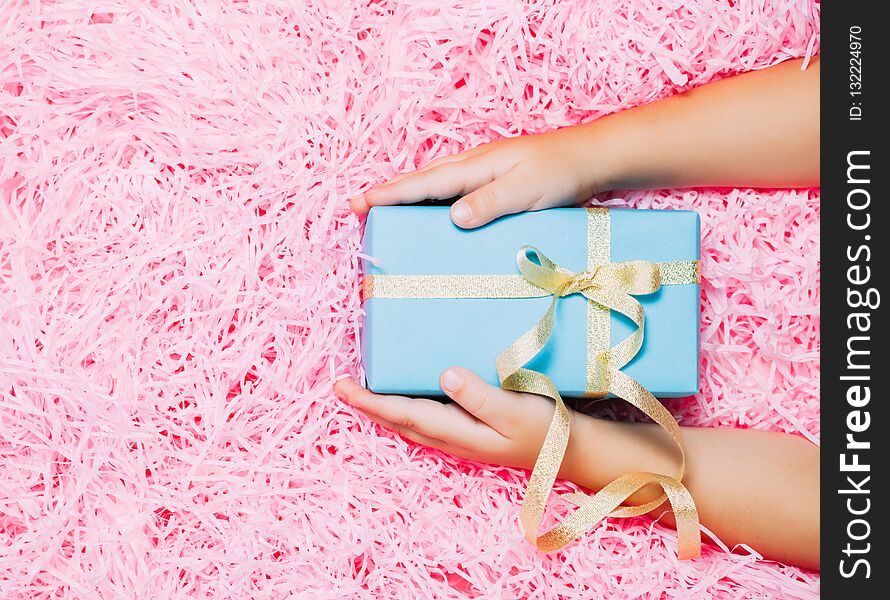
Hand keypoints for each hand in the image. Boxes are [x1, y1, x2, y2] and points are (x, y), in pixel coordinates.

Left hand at [333, 367, 579, 474]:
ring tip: (360, 390)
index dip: (371, 401)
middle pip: (398, 421)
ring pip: (408, 423)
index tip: (342, 388)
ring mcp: (458, 438)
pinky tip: (402, 395)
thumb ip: (479, 396)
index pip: (404, 414)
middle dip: (367, 405)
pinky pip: (423, 419)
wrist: (568, 453)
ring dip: (382, 408)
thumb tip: (444, 375)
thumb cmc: (545, 429)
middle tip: (338, 385)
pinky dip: (403, 407)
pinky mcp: (467, 432)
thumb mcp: (515, 411)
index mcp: (458, 433)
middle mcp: (451, 438)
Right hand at [349, 127, 617, 227]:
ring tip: (382, 211)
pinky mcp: (493, 183)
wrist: (590, 160)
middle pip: (420, 181)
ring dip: (406, 196)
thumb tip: (452, 217)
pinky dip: (431, 201)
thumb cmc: (560, 172)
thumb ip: (489, 202)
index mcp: (474, 166)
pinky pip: (451, 191)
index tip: (359, 204)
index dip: (390, 195)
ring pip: (433, 184)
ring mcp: (481, 173)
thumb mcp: (526, 190)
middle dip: (387, 194)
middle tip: (355, 209)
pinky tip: (430, 215)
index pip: (423, 183)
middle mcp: (472, 166)